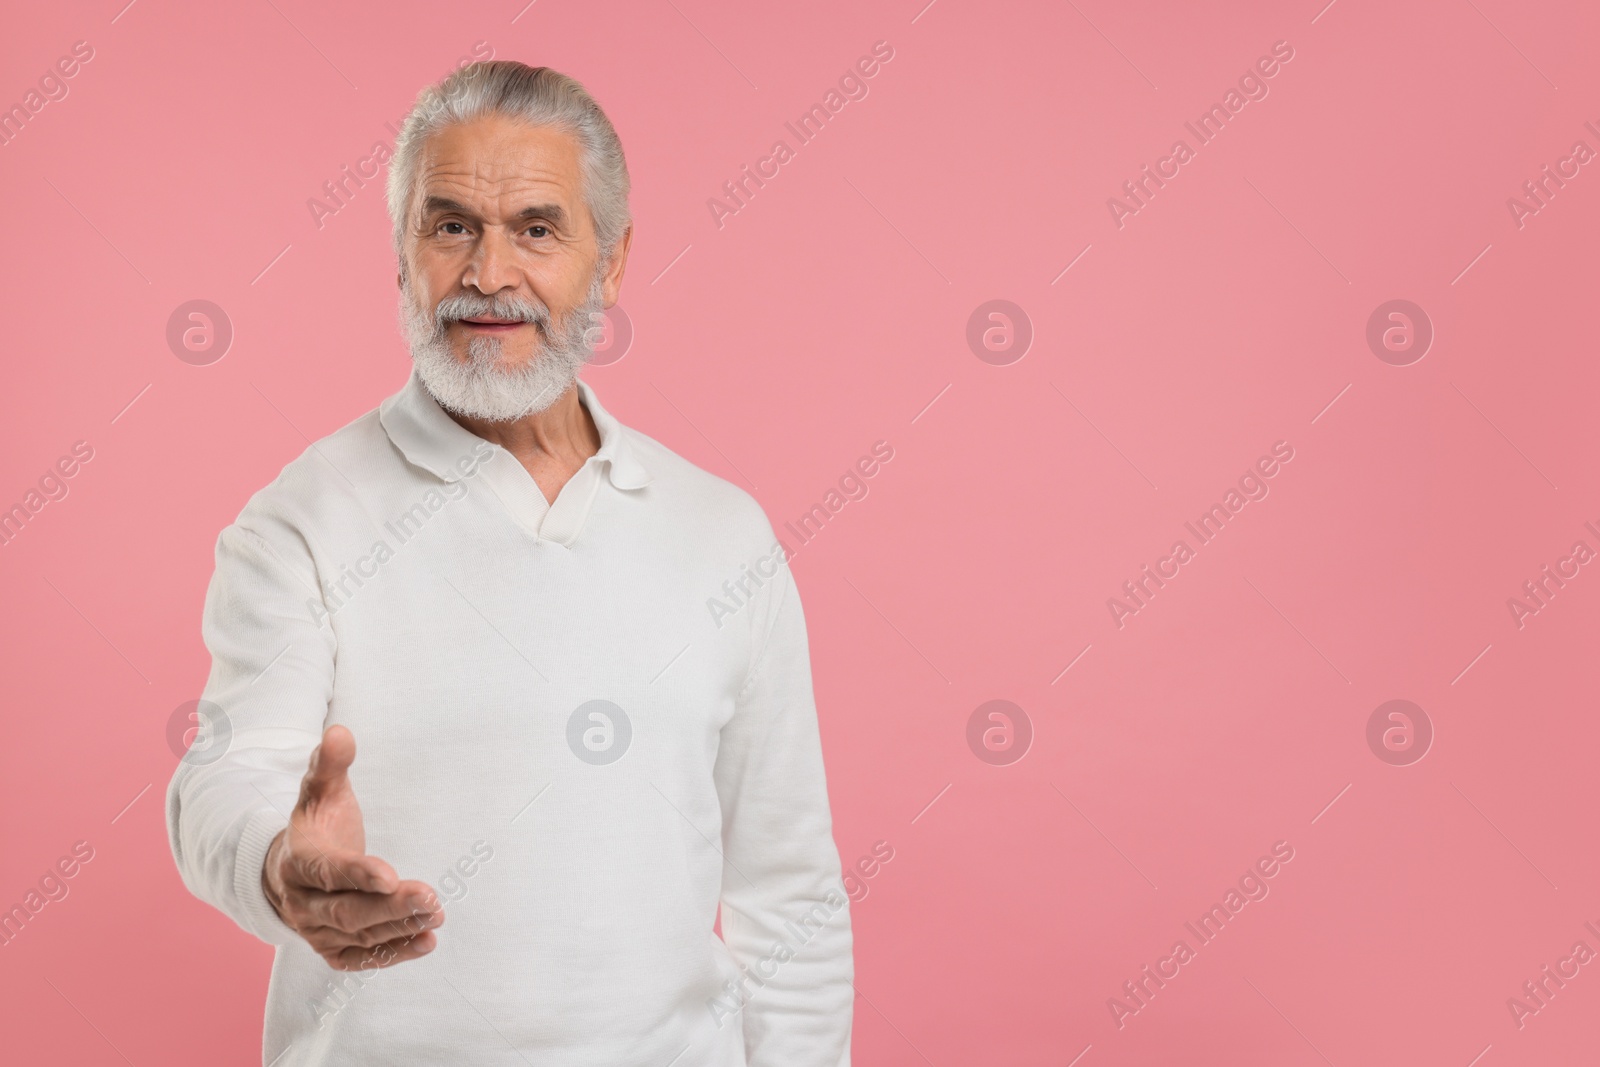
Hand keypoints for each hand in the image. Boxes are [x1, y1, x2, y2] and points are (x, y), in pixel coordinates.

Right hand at [261, 725, 443, 969]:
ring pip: (358, 936)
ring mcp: (315, 931)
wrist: (287, 871)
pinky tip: (426, 942)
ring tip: (437, 914)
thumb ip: (330, 764)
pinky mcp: (331, 949)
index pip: (326, 872)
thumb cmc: (316, 825)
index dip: (356, 874)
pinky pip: (360, 958)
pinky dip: (392, 953)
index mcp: (297, 861)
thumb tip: (340, 732)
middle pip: (346, 911)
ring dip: (399, 928)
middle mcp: (301, 902)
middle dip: (389, 907)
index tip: (390, 875)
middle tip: (432, 897)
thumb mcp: (319, 792)